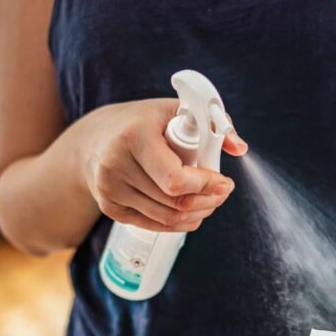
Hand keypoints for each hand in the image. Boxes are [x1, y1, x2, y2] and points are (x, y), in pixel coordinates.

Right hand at [77, 98, 246, 231]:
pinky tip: (192, 212)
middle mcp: (116, 165)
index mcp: (133, 136)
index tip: (224, 181)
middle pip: (174, 202)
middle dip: (208, 201)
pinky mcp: (110, 208)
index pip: (175, 179)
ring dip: (198, 213)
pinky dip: (180, 222)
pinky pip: (155, 225)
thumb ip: (212, 123)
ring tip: (211, 201)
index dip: (205, 185)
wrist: (95, 138)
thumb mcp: (174, 110)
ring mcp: (110, 190)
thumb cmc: (143, 121)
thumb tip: (240, 148)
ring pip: (167, 217)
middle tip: (223, 192)